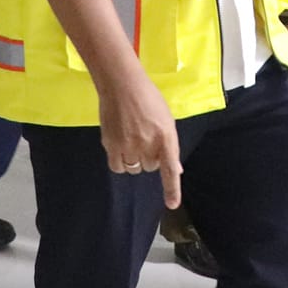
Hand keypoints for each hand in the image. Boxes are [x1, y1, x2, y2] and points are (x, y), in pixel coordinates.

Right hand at [98, 68, 182, 208]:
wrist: (121, 84)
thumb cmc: (148, 97)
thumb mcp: (166, 118)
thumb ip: (170, 144)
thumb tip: (176, 168)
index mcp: (165, 135)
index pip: (170, 168)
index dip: (172, 189)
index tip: (172, 204)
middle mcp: (147, 143)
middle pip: (151, 167)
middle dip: (150, 158)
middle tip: (145, 139)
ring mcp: (128, 145)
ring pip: (134, 168)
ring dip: (135, 159)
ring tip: (132, 139)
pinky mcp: (111, 145)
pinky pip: (117, 167)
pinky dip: (120, 162)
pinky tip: (120, 147)